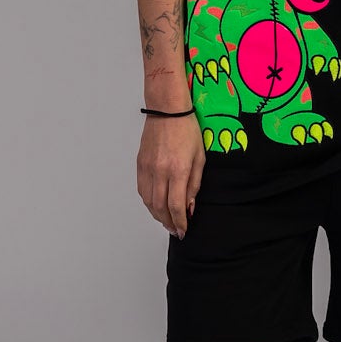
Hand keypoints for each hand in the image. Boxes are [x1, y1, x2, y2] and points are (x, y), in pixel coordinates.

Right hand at [138, 113, 204, 236]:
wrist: (167, 111)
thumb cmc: (187, 131)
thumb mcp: (200, 158)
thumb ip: (194, 185)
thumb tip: (189, 207)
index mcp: (178, 170)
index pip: (176, 206)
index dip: (180, 222)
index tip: (184, 230)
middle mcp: (160, 172)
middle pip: (160, 208)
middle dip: (169, 223)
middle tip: (176, 230)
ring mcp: (147, 169)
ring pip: (149, 202)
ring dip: (158, 216)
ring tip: (167, 221)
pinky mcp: (140, 165)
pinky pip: (142, 191)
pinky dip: (148, 203)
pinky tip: (156, 206)